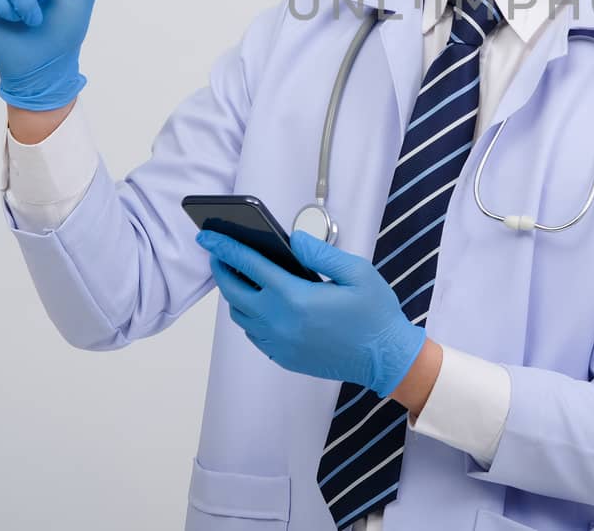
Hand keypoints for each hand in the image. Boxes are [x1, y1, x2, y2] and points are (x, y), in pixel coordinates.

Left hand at [197, 229, 427, 398]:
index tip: (208, 236)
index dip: (226, 247)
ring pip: (240, 315)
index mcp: (296, 298)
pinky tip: (258, 302)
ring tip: (237, 274)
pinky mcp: (284, 357)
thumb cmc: (374, 314)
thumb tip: (292, 241)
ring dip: (233, 293)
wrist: (385, 359)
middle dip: (221, 268)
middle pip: (234, 292)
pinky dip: (248, 315)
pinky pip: (253, 334)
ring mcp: (279, 343)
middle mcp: (280, 323)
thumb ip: (320, 253)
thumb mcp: (356, 272)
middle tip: (217, 252)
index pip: (249, 265)